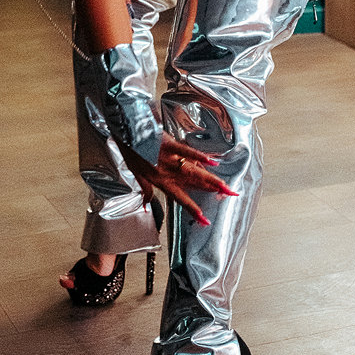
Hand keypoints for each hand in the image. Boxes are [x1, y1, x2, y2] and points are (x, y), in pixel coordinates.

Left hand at [118, 132, 236, 226]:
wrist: (126, 133)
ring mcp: (169, 158)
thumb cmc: (131, 153)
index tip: (205, 220)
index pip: (180, 199)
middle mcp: (167, 172)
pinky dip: (199, 157)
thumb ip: (146, 192)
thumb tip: (146, 206)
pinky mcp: (169, 144)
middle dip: (211, 190)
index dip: (193, 210)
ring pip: (193, 171)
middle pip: (192, 183)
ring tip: (224, 186)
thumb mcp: (137, 175)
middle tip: (228, 195)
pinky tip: (212, 162)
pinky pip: (186, 151)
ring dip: (210, 179)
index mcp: (160, 181)